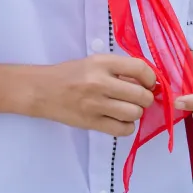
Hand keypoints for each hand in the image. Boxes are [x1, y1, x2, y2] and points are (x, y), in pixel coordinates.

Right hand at [27, 54, 155, 136]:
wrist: (41, 90)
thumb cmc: (70, 74)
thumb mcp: (94, 63)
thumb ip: (119, 69)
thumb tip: (147, 82)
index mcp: (102, 63)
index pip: (140, 68)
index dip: (151, 78)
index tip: (150, 83)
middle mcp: (100, 83)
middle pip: (141, 95)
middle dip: (146, 98)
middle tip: (140, 99)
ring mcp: (95, 104)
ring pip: (134, 113)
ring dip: (136, 113)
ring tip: (128, 109)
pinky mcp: (90, 123)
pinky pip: (121, 130)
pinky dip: (127, 127)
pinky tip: (121, 121)